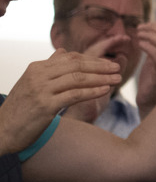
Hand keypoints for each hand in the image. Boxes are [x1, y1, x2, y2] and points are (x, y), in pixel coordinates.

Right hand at [0, 50, 120, 154]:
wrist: (2, 131)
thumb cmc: (21, 109)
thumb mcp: (32, 83)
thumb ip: (49, 67)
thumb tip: (63, 51)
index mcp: (36, 67)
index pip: (69, 58)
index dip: (92, 60)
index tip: (107, 64)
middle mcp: (38, 75)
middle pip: (76, 65)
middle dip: (100, 66)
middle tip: (118, 68)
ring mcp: (41, 90)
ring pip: (78, 78)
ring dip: (101, 78)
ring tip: (117, 79)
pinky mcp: (46, 105)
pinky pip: (75, 95)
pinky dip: (92, 91)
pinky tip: (105, 90)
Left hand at [135, 21, 155, 117]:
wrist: (151, 103)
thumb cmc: (150, 81)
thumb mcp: (153, 60)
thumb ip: (154, 47)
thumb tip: (149, 30)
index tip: (146, 25)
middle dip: (154, 28)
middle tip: (139, 28)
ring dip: (150, 36)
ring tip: (137, 34)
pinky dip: (148, 48)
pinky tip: (139, 45)